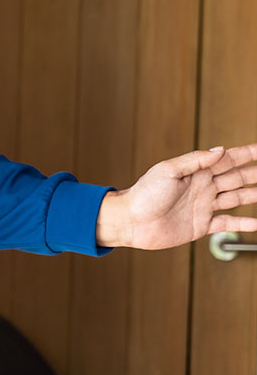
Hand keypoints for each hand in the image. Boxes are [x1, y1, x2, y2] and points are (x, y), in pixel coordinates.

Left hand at [96, 144, 256, 249]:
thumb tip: (220, 149)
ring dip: (254, 195)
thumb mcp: (168, 171)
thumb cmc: (143, 194)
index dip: (247, 154)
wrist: (131, 222)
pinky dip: (243, 223)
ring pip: (237, 198)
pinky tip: (256, 223)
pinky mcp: (201, 225)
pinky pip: (227, 223)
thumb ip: (195, 160)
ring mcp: (204, 206)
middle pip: (238, 177)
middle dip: (255, 173)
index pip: (228, 159)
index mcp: (196, 171)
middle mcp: (203, 187)